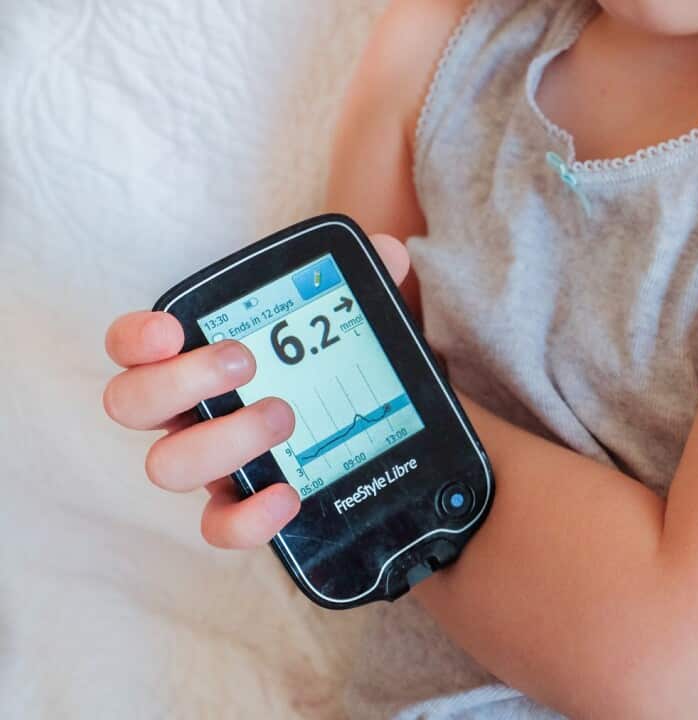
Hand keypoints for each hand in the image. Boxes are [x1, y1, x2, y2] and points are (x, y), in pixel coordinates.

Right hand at [103, 233, 411, 547]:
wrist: (379, 438)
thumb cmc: (340, 374)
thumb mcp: (355, 326)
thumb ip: (366, 283)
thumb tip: (388, 252)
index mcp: (199, 362)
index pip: (135, 347)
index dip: (135, 339)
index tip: (170, 330)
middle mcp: (190, 413)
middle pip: (132, 404)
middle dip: (182, 380)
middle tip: (245, 363)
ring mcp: (212, 465)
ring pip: (168, 465)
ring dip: (223, 438)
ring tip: (284, 416)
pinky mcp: (242, 510)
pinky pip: (221, 526)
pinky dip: (248, 517)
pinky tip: (289, 494)